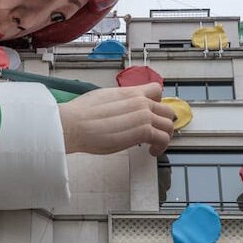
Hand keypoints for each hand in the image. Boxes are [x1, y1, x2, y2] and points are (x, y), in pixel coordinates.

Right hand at [59, 82, 174, 155]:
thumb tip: (117, 108)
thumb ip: (118, 101)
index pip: (156, 90)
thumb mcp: (102, 98)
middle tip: (156, 131)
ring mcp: (143, 116)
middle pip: (166, 110)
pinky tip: (152, 151)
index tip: (153, 111)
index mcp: (129, 92)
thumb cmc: (80, 114)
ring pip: (168, 125)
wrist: (73, 123)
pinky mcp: (143, 131)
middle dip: (163, 122)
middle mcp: (139, 101)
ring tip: (155, 145)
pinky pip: (163, 139)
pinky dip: (161, 147)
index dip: (157, 102)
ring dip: (164, 136)